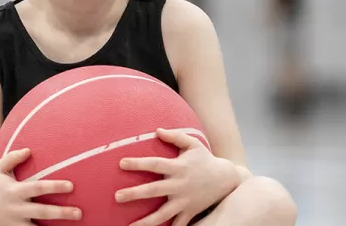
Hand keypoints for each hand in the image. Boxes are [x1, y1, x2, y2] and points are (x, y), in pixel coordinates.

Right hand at [0, 148, 80, 225]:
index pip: (37, 188)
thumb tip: (29, 150)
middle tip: (79, 213)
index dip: (54, 187)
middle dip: (61, 213)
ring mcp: (16, 222)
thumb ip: (12, 158)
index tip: (71, 186)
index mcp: (15, 191)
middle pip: (42, 211)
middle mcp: (17, 208)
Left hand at [117, 129, 239, 225]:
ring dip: (147, 221)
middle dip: (135, 194)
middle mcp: (179, 185)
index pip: (155, 164)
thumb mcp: (193, 144)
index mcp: (178, 167)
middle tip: (117, 196)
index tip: (121, 163)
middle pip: (154, 190)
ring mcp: (185, 201)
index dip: (138, 164)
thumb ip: (175, 136)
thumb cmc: (205, 159)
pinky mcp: (190, 212)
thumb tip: (157, 130)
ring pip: (164, 214)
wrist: (227, 179)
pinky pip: (179, 225)